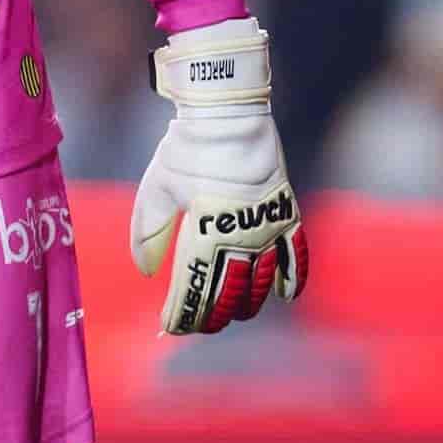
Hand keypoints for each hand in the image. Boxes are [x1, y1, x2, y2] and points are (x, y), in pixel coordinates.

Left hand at [127, 16, 308, 335]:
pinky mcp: (286, 215)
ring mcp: (268, 228)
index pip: (193, 288)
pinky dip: (292, 279)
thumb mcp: (155, 191)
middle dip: (210, 315)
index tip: (169, 326)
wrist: (230, 116)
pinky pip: (297, 256)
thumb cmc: (185, 152)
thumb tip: (145, 271)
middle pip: (228, 293)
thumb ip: (147, 234)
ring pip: (261, 283)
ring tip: (230, 315)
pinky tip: (283, 297)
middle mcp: (240, 237)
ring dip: (245, 305)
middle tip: (195, 325)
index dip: (181, 313)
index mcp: (204, 234)